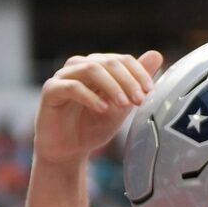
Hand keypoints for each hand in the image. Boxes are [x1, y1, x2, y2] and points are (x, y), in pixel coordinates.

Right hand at [33, 50, 161, 165]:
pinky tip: (102, 109)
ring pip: (91, 69)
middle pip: (108, 62)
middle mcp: (79, 66)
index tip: (150, 91)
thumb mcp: (121, 106)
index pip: (121, 60)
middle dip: (127, 81)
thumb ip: (135, 82)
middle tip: (140, 100)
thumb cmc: (92, 127)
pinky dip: (90, 97)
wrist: (67, 151)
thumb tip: (156, 54)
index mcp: (97, 66)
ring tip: (123, 104)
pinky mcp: (51, 90)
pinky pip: (72, 86)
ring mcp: (63, 76)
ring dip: (111, 86)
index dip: (138, 73)